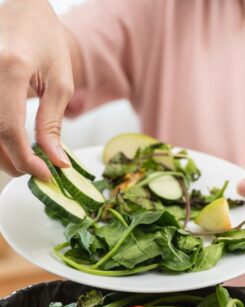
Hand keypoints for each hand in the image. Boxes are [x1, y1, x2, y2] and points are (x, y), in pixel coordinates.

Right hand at [0, 0, 72, 178]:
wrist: (24, 11)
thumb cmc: (45, 40)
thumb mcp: (60, 82)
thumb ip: (52, 123)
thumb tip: (55, 159)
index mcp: (10, 66)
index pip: (8, 127)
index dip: (24, 158)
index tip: (42, 173)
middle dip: (11, 161)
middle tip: (34, 170)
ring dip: (0, 153)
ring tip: (22, 159)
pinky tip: (9, 142)